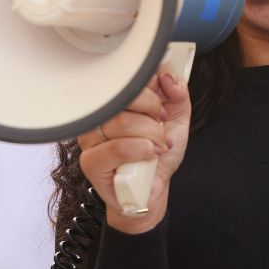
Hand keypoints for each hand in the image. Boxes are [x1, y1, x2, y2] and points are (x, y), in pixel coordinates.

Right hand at [75, 71, 189, 232]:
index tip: (162, 107)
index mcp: (116, 102)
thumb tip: (167, 77)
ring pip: (122, 123)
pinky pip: (117, 148)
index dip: (150, 90)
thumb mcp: (176, 120)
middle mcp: (99, 117)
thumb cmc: (158, 155)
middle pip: (123, 98)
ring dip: (152, 135)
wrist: (152, 191)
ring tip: (159, 146)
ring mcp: (91, 140)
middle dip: (153, 111)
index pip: (125, 79)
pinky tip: (150, 156)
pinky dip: (142, 150)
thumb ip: (177, 95)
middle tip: (162, 126)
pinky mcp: (91, 162)